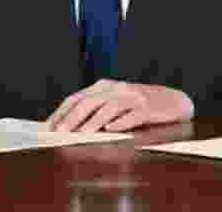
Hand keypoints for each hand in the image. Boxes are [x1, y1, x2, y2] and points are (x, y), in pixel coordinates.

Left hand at [47, 79, 193, 132]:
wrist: (173, 101)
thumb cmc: (139, 106)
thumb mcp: (115, 103)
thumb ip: (95, 111)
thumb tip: (66, 128)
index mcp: (105, 87)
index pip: (77, 98)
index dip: (61, 112)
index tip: (48, 128)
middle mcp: (117, 89)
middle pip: (90, 102)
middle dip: (72, 118)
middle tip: (60, 133)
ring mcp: (134, 97)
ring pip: (109, 108)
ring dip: (93, 122)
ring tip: (81, 134)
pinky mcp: (148, 108)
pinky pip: (132, 115)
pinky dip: (121, 122)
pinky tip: (111, 129)